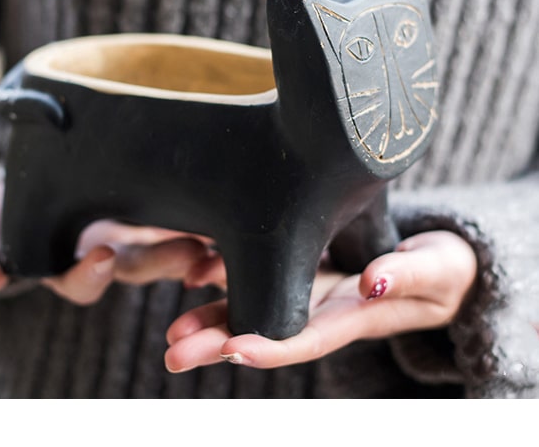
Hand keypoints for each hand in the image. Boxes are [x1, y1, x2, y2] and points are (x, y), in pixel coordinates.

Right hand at [0, 180, 214, 303]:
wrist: (17, 192)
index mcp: (65, 268)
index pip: (80, 281)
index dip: (90, 274)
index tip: (101, 254)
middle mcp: (104, 256)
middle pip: (138, 266)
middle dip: (163, 261)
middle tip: (190, 252)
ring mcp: (127, 233)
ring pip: (165, 242)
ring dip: (191, 240)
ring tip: (217, 229)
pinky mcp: (143, 206)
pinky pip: (172, 213)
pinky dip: (193, 211)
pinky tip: (217, 197)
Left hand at [164, 230, 476, 371]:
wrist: (435, 264)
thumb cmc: (442, 269)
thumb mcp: (437, 270)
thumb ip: (408, 276)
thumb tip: (373, 282)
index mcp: (353, 314)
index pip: (306, 336)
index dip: (268, 345)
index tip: (229, 349)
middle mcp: (323, 308)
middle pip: (267, 329)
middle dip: (219, 341)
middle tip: (174, 351)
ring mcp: (309, 289)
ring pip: (255, 304)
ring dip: (212, 316)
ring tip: (172, 328)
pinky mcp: (303, 266)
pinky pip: (261, 272)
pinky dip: (226, 274)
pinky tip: (194, 272)